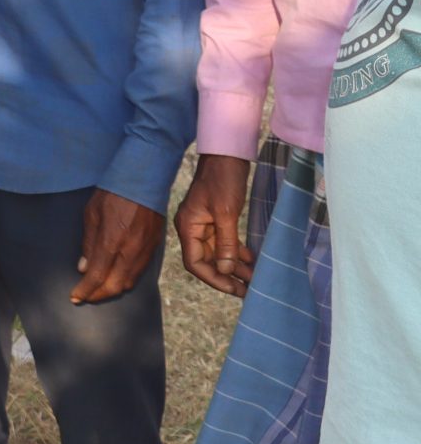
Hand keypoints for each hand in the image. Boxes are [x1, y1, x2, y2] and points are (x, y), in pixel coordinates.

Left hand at [72, 187, 165, 304]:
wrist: (143, 180)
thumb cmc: (112, 193)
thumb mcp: (91, 214)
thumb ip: (88, 243)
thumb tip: (83, 268)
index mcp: (112, 242)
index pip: (96, 276)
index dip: (85, 290)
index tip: (75, 297)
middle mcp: (130, 251)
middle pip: (115, 286)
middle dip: (98, 295)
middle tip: (85, 297)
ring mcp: (145, 250)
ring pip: (130, 281)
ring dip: (113, 290)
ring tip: (98, 290)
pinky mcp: (154, 247)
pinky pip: (140, 272)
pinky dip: (126, 280)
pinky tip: (116, 278)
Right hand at [173, 154, 254, 295]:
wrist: (226, 154)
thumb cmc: (223, 180)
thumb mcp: (226, 213)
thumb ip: (226, 243)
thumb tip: (226, 270)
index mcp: (188, 227)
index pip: (195, 263)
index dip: (214, 278)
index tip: (235, 289)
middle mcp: (192, 228)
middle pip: (206, 261)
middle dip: (227, 276)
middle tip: (249, 289)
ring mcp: (203, 224)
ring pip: (217, 253)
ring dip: (234, 266)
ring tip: (254, 279)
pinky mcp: (215, 219)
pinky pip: (224, 242)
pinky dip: (236, 253)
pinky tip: (251, 261)